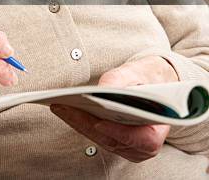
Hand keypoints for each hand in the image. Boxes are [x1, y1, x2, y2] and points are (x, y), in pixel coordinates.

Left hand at [51, 55, 178, 162]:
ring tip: (60, 106)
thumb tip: (101, 89)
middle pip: (113, 140)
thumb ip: (121, 80)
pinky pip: (96, 136)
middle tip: (65, 107)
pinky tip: (66, 110)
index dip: (120, 133)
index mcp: (159, 130)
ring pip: (100, 139)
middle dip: (86, 123)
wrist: (156, 83)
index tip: (99, 123)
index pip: (142, 140)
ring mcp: (129, 148)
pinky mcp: (116, 143)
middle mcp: (144, 145)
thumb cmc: (149, 78)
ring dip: (78, 123)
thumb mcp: (138, 72)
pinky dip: (81, 123)